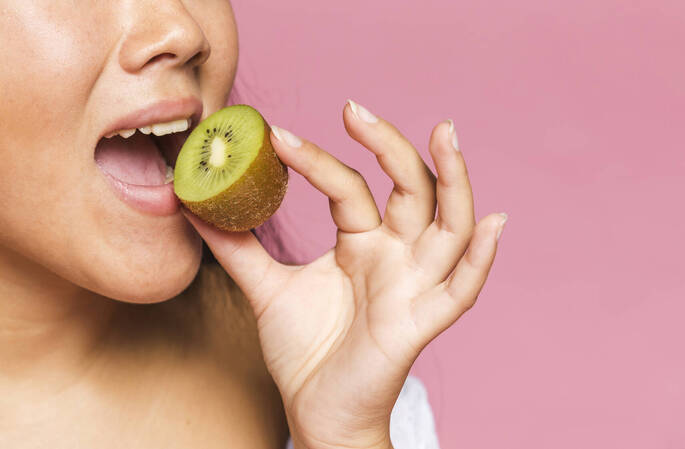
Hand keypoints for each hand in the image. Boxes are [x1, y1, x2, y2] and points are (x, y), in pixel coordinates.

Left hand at [182, 100, 505, 448]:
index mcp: (365, 242)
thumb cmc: (306, 350)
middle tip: (355, 109)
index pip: (351, 187)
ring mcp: (413, 285)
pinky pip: (460, 291)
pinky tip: (493, 225)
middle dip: (391, 146)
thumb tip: (191, 202)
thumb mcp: (268, 288)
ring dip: (455, 180)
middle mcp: (397, 255)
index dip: (317, 161)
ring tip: (445, 134)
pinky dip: (480, 260)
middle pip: (411, 189)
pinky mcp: (420, 323)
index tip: (276, 136)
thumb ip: (238, 247)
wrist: (315, 410)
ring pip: (449, 225)